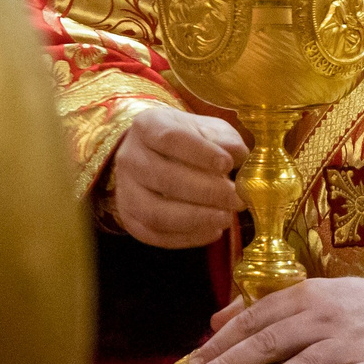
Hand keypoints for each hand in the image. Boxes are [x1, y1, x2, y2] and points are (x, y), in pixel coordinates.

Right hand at [106, 107, 245, 247]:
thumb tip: (237, 153)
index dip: (200, 153)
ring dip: (195, 219)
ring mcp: (125, 189)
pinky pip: (153, 234)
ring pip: (154, 211)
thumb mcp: (208, 129)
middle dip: (206, 192)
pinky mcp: (128, 217)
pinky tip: (213, 232)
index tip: (228, 164)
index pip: (170, 138)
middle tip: (237, 199)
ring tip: (226, 218)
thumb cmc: (190, 141)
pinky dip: (185, 238)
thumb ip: (224, 139)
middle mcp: (129, 156)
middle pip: (164, 177)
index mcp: (148, 125)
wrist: (158, 154)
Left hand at [188, 276, 363, 363]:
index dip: (223, 341)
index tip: (195, 362)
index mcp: (305, 297)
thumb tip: (217, 321)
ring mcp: (350, 344)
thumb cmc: (353, 306)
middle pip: (272, 340)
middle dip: (233, 361)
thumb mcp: (310, 294)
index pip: (256, 318)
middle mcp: (324, 319)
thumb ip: (264, 306)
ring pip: (307, 362)